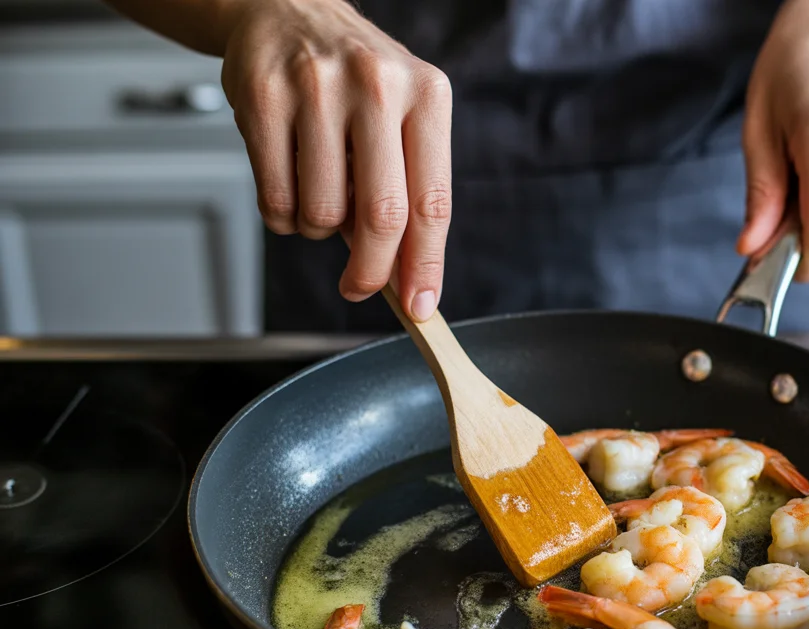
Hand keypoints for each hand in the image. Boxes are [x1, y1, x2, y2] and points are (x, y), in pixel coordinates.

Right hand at [220, 0, 451, 319]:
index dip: (426, 265)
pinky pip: (276, 197)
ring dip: (318, 230)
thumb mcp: (402, 117)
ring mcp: (317, 88)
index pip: (432, 202)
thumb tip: (407, 278)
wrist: (288, 9)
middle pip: (381, 215)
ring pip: (321, 212)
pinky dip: (283, 216)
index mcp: (427, 95)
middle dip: (371, 270)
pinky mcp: (263, 97)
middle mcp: (378, 85)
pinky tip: (290, 185)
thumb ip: (408, 191)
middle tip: (359, 287)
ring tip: (321, 196)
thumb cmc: (355, 80)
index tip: (419, 306)